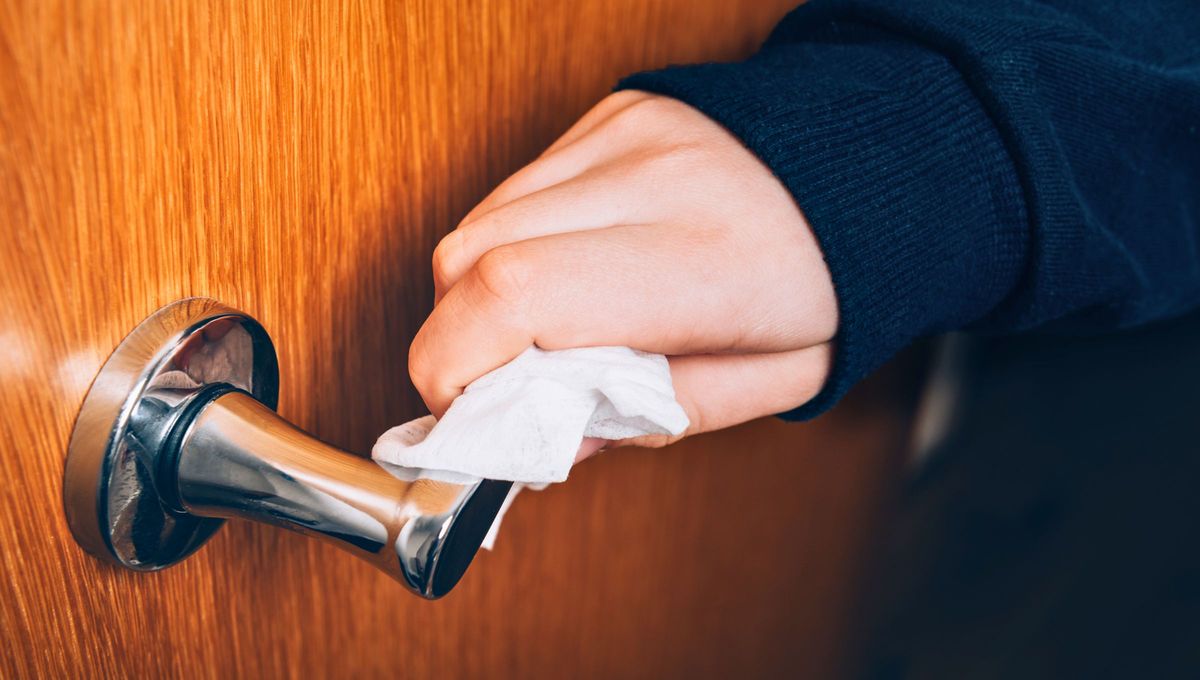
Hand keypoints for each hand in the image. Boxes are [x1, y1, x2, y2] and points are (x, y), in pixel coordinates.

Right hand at [409, 90, 836, 455]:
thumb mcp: (772, 379)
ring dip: (477, 298)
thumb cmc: (832, 283)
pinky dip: (508, 247)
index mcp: (708, 262)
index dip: (454, 366)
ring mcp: (626, 135)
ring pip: (477, 223)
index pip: (521, 294)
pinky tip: (559, 276)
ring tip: (535, 336)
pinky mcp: (609, 115)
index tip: (461, 420)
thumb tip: (547, 441)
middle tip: (491, 393)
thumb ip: (656, 417)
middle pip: (473, 259)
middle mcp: (657, 180)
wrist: (872, 166)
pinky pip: (513, 191)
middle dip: (453, 345)